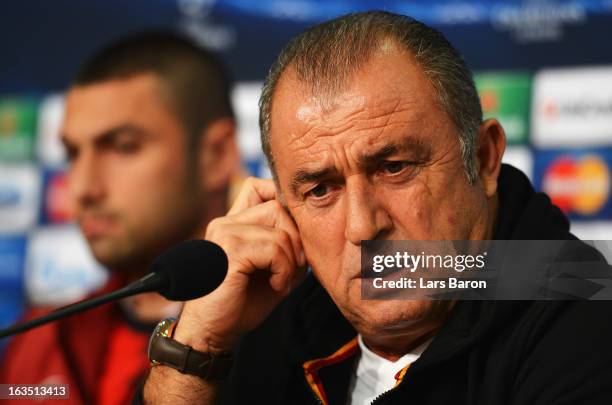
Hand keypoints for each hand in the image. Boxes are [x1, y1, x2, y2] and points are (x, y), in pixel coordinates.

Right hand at [173, 177, 306, 352]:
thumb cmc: (241, 303)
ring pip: (280, 228)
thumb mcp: (272, 268)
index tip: (293, 239)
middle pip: (277, 205)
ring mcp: (225, 232)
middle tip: (293, 268)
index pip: (258, 186)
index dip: (283, 204)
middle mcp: (225, 222)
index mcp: (232, 223)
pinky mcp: (230, 249)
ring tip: (281, 280)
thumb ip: (286, 244)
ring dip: (291, 259)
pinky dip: (284, 269)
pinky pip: (274, 248)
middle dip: (295, 238)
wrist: (212, 332)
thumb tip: (309, 227)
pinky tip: (275, 285)